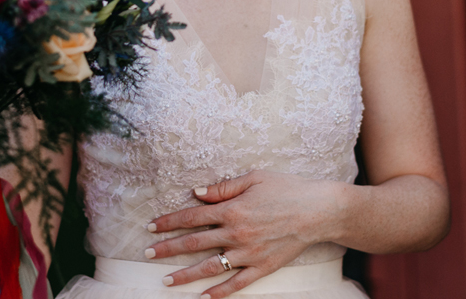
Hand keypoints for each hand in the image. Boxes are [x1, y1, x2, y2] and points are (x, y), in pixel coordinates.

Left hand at [145, 171, 340, 298]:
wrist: (318, 210)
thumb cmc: (287, 188)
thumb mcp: (254, 178)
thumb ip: (223, 187)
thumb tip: (196, 193)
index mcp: (232, 209)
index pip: (192, 217)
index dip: (169, 222)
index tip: (151, 226)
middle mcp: (236, 233)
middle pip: (194, 243)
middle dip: (168, 248)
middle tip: (147, 253)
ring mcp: (249, 253)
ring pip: (210, 267)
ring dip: (185, 274)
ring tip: (166, 281)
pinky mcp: (262, 267)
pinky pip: (237, 284)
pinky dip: (219, 293)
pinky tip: (202, 298)